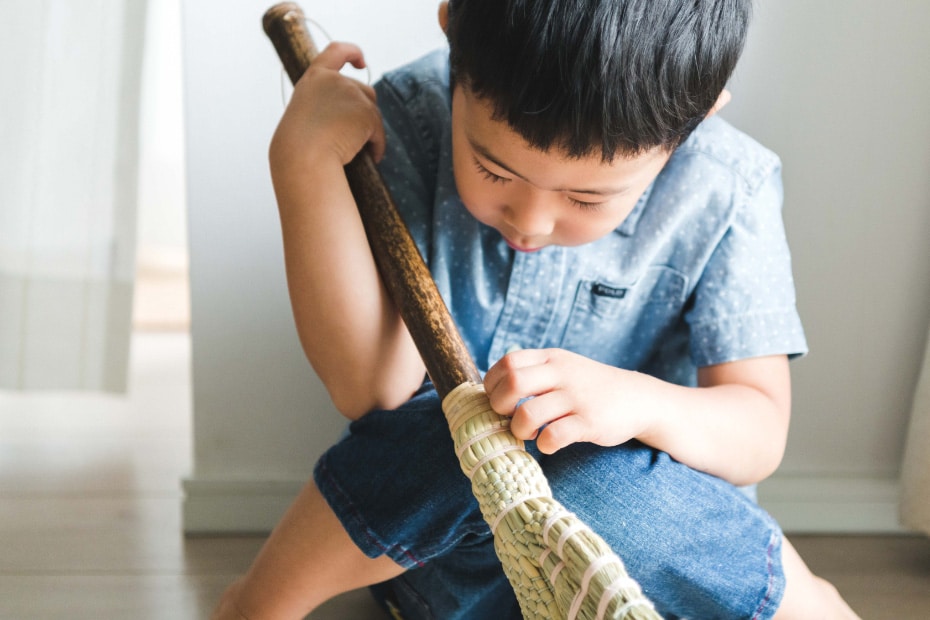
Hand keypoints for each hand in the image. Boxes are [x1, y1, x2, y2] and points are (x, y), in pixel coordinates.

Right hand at [271, 42, 385, 168]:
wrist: (305, 157)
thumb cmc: (299, 146)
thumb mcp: (306, 113)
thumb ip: (326, 103)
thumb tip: (356, 113)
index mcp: (314, 78)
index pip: (336, 51)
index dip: (352, 53)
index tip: (361, 62)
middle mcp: (336, 80)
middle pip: (363, 90)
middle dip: (364, 111)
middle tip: (352, 136)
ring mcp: (353, 95)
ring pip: (373, 112)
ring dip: (369, 130)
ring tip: (358, 150)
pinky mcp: (368, 113)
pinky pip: (379, 132)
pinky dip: (377, 145)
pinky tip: (372, 157)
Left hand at [483, 348, 656, 453]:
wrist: (638, 398)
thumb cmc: (589, 387)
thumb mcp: (563, 367)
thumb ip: (533, 372)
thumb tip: (492, 391)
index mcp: (551, 357)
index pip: (508, 362)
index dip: (494, 384)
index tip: (499, 400)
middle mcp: (562, 373)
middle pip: (513, 383)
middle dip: (500, 406)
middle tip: (509, 417)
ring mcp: (576, 397)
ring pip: (528, 413)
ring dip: (519, 430)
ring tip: (529, 434)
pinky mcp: (590, 422)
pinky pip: (554, 436)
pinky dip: (545, 445)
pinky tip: (549, 444)